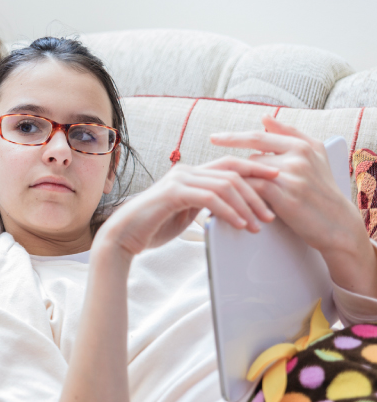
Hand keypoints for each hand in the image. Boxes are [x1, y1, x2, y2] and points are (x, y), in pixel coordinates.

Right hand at [96, 157, 278, 257]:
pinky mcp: (173, 193)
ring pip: (225, 185)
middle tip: (272, 212)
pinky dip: (229, 211)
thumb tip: (228, 209)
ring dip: (246, 205)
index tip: (278, 184)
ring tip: (258, 224)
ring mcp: (179, 179)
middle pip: (232, 171)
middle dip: (257, 191)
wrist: (124, 236)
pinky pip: (210, 198)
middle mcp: (186, 171)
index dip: (256, 171)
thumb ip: (204, 205)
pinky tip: (240, 224)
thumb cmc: (153, 227)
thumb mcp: (185, 213)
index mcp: (191, 173)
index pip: (230, 165)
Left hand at [211, 115, 376, 296]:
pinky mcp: (284, 194)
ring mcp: (291, 174)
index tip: (213, 138)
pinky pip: (251, 189)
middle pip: (250, 158)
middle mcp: (298, 156)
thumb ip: (289, 135)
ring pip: (248, 174)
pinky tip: (225, 202)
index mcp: (303, 145)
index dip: (233, 137)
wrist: (338, 224)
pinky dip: (237, 195)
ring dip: (232, 184)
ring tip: (214, 190)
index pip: (259, 137)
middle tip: (207, 171)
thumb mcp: (314, 157)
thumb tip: (264, 117)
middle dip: (230, 168)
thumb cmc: (322, 191)